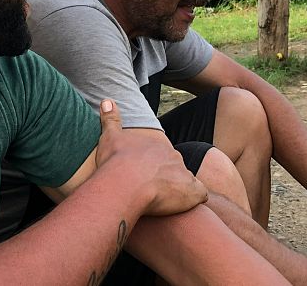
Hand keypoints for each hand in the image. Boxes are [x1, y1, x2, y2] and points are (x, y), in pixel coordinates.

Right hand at [95, 99, 207, 215]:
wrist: (124, 183)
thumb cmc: (115, 162)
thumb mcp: (110, 136)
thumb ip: (110, 119)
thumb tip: (107, 99)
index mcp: (156, 145)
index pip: (159, 155)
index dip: (151, 167)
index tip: (141, 177)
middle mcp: (173, 156)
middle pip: (174, 167)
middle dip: (165, 178)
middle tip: (150, 191)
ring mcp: (184, 173)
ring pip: (186, 182)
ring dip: (178, 190)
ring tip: (163, 203)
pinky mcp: (192, 192)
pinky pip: (200, 196)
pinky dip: (193, 201)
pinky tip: (180, 208)